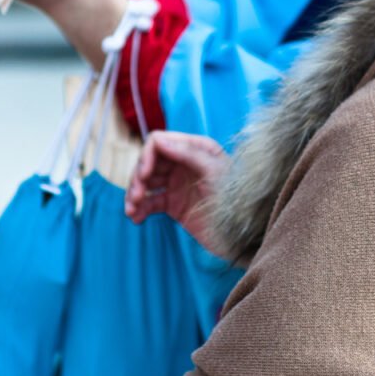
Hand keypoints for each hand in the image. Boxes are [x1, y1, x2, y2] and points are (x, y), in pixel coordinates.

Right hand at [125, 132, 231, 256]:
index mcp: (195, 149)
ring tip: (131, 210)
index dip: (146, 156)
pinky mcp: (173, 205)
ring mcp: (177, 184)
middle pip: (148, 162)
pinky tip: (135, 218)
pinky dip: (139, 209)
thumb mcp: (214, 172)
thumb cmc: (235, 198)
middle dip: (137, 178)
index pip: (159, 142)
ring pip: (145, 183)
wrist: (243, 235)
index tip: (143, 175)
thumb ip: (188, 153)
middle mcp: (183, 163)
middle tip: (136, 197)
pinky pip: (149, 202)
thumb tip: (158, 140)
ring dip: (134, 194)